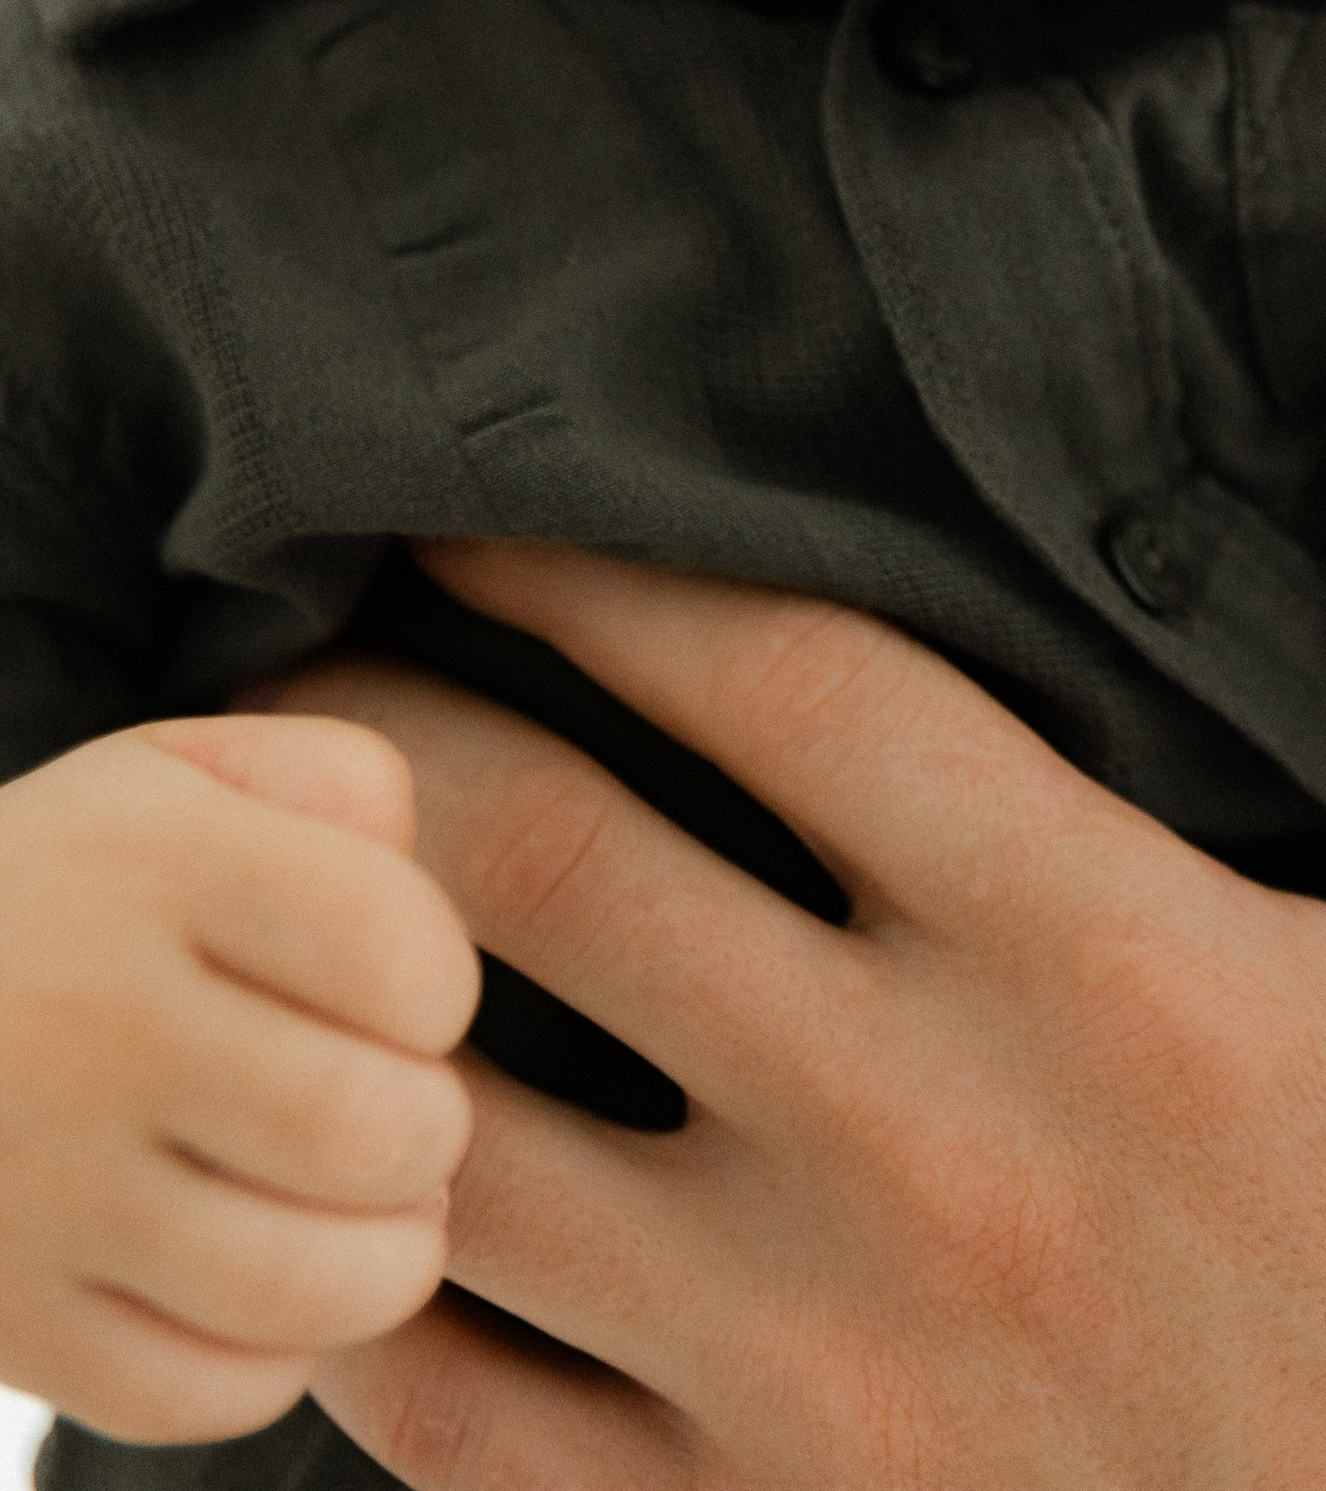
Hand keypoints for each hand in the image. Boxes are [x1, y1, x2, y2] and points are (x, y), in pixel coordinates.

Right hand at [0, 715, 478, 1442]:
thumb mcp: (182, 777)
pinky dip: (272, 1356)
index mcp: (156, 864)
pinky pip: (206, 1393)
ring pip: (305, 1284)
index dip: (437, 986)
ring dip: (383, 1255)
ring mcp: (42, 1190)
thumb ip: (337, 788)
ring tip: (359, 1203)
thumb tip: (417, 915)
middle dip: (427, 1129)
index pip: (396, 950)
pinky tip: (260, 1279)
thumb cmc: (72, 889)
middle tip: (390, 1108)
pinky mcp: (12, 1324)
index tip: (398, 990)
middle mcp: (95, 1026)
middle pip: (370, 1131)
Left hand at [271, 345, 1325, 1489]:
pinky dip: (363, 1304)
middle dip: (394, 730)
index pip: (770, 683)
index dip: (591, 562)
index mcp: (1109, 964)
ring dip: (343, 993)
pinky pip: (472, 1434)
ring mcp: (816, 1376)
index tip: (479, 495)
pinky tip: (348, 1200)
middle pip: (548, 868)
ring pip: (453, 1140)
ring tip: (293, 896)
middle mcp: (920, 1147)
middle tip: (312, 654)